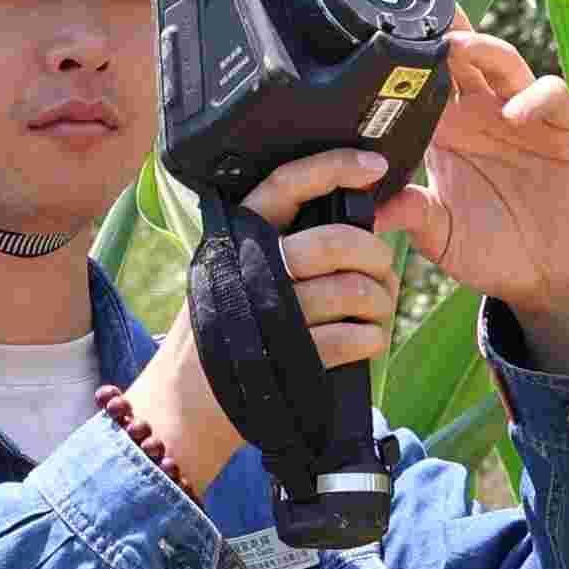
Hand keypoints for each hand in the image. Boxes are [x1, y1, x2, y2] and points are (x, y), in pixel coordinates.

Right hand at [116, 150, 412, 494]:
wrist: (185, 402)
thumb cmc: (222, 331)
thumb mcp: (230, 274)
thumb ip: (279, 245)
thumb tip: (355, 222)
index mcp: (237, 237)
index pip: (285, 185)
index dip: (332, 168)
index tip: (374, 165)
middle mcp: (248, 268)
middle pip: (334, 242)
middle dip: (374, 255)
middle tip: (383, 268)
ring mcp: (268, 315)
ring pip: (349, 291)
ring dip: (379, 301)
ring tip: (379, 311)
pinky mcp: (287, 358)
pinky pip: (349, 338)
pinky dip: (370, 338)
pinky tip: (370, 340)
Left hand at [380, 30, 568, 371]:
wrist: (550, 278)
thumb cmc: (492, 251)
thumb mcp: (440, 234)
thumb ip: (409, 213)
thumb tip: (363, 205)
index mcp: (447, 132)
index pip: (421, 83)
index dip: (402, 64)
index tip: (374, 48)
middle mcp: (483, 114)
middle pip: (460, 57)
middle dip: (439, 34)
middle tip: (414, 23)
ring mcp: (525, 117)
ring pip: (503, 61)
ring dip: (480, 48)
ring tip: (455, 48)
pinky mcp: (565, 129)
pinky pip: (551, 94)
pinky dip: (533, 96)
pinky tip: (513, 114)